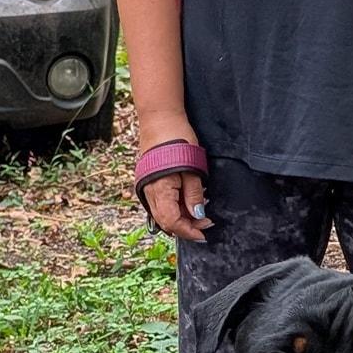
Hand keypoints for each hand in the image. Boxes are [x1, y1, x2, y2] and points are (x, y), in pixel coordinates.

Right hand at [136, 117, 210, 244]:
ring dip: (180, 218)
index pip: (172, 222)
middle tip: (205, 223)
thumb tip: (198, 215)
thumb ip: (194, 195)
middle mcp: (148, 193)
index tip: (205, 233)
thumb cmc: (177, 140)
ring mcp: (146, 188)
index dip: (189, 231)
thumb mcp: (192, 169)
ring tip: (199, 212)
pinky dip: (173, 208)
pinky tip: (187, 203)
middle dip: (186, 226)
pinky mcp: (148, 182)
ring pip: (162, 214)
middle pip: (166, 222)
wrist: (160, 120)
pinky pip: (159, 204)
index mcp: (159, 190)